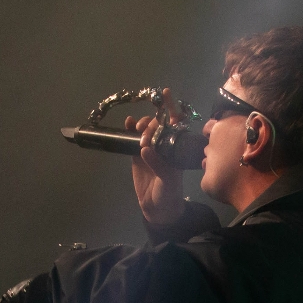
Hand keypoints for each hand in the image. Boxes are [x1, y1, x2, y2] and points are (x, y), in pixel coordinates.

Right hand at [125, 87, 185, 225]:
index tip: (166, 93)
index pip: (176, 124)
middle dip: (152, 121)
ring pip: (146, 128)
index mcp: (176, 149)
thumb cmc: (168, 194)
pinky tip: (126, 124)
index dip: (171, 108)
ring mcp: (150, 149)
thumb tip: (145, 149)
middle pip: (158, 123)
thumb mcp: (167, 181)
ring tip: (136, 128)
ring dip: (141, 123)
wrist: (157, 208)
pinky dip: (129, 129)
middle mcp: (164, 145)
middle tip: (144, 131)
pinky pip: (133, 138)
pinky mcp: (137, 155)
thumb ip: (158, 165)